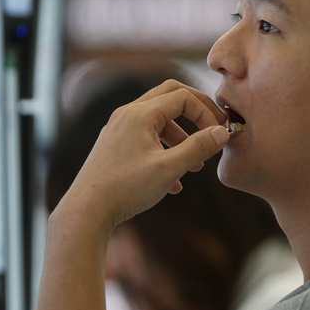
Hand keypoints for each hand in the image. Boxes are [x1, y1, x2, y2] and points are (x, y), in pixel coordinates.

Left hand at [60, 80, 229, 231]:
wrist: (86, 211)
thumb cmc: (126, 188)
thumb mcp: (169, 169)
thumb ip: (198, 148)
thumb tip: (223, 132)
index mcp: (140, 114)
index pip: (183, 97)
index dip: (206, 113)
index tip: (219, 135)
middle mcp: (127, 115)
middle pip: (170, 97)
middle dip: (196, 113)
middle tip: (214, 128)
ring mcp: (118, 130)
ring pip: (158, 121)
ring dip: (181, 138)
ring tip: (195, 166)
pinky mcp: (114, 147)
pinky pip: (146, 139)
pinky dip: (164, 151)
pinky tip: (173, 183)